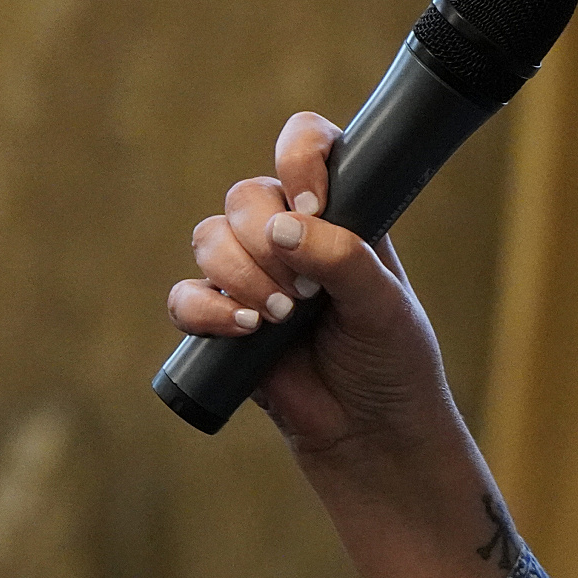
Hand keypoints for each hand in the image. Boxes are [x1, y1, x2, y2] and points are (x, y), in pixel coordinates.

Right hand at [167, 111, 465, 459]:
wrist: (372, 432)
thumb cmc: (393, 360)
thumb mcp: (385, 304)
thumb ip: (343, 257)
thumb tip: (281, 227)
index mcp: (338, 211)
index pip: (305, 144)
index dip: (298, 157)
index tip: (312, 203)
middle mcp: (289, 234)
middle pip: (243, 195)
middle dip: (263, 239)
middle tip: (304, 292)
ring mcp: (252, 276)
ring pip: (209, 238)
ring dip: (240, 275)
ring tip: (282, 318)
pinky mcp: (222, 322)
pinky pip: (185, 298)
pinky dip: (206, 311)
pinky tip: (246, 331)